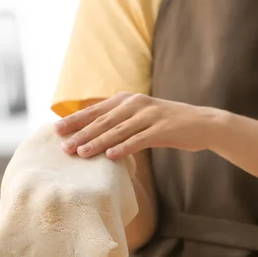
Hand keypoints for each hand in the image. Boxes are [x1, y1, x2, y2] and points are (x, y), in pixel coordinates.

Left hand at [54, 92, 225, 158]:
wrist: (201, 123)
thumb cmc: (164, 123)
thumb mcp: (139, 116)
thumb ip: (117, 120)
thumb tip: (88, 131)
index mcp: (126, 100)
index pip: (95, 111)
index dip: (75, 120)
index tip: (56, 130)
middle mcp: (135, 104)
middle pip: (102, 121)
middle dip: (81, 134)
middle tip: (63, 147)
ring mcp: (149, 115)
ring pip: (117, 131)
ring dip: (97, 142)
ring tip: (80, 153)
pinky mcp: (162, 129)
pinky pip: (139, 140)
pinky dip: (124, 147)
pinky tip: (110, 156)